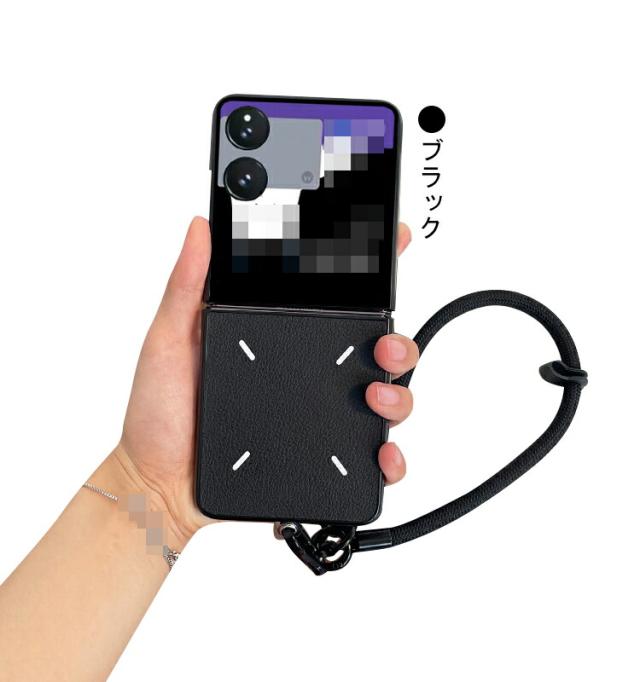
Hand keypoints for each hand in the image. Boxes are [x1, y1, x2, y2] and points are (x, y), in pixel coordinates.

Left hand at [115, 217, 418, 546]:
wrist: (158, 482)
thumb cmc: (160, 413)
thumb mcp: (170, 339)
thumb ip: (187, 284)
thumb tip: (201, 227)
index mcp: (279, 336)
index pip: (334, 298)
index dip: (369, 270)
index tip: (392, 243)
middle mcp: (307, 373)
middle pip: (373, 350)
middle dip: (397, 341)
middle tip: (384, 344)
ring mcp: (318, 416)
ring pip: (384, 399)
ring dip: (398, 394)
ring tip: (375, 396)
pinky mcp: (321, 459)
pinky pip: (370, 458)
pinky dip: (390, 456)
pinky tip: (382, 453)